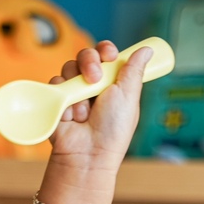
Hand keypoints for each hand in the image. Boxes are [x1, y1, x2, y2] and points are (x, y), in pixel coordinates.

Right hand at [48, 39, 152, 169]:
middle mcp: (92, 85)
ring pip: (69, 68)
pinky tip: (72, 119)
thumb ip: (134, 71)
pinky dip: (65, 101)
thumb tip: (147, 49)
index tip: (109, 56)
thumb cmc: (112, 131)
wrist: (89, 154)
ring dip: (79, 89)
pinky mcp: (58, 101)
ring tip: (84, 113)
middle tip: (94, 78)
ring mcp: (74, 92)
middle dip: (89, 62)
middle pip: (85, 55)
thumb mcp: (128, 97)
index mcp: (112, 83)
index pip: (106, 54)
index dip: (106, 50)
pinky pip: (56, 84)